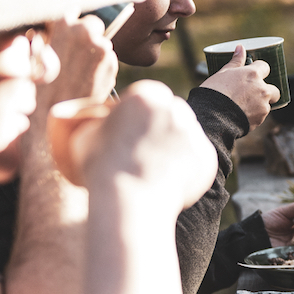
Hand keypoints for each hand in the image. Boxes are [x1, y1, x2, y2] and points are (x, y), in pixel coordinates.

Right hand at [35, 16, 118, 113]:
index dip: (70, 21)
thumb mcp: (34, 52)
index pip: (72, 9)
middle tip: (76, 51)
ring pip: (101, 43)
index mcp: (63, 23)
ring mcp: (101, 47)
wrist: (53, 112)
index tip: (68, 29)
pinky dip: (100, 65)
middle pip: (93, 23)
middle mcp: (85, 31)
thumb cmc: (38, 83)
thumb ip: (47, 34)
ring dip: (93, 51)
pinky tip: (87, 79)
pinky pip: (107, 59)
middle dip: (86, 34)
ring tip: (79, 70)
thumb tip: (50, 28)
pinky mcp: (112, 63)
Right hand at [87, 80, 216, 207]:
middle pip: (168, 115)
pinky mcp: (207, 156)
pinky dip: (185, 172)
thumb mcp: (86, 136)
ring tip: (152, 173)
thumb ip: (99, 124)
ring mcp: (194, 132)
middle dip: (159, 130)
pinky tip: (166, 183)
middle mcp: (175, 107)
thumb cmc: (102, 167)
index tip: (130, 135)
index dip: (136, 118)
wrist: (130, 199)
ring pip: (183, 139)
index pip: (144, 100)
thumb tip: (101, 123)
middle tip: (144, 154)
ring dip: (172, 151)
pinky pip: (195, 162)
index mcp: (146, 94)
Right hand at [199, 46, 280, 125]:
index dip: (259, 70)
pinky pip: (260, 116)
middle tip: (252, 93)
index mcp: (253, 74)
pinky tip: (240, 115)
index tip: (253, 73)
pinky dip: (253, 116)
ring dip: (259, 105)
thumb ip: (235, 62)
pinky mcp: (260, 120)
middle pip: (274, 90)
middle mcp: (262, 90)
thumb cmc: (214, 93)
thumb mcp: (222, 73)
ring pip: (267, 104)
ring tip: (241, 106)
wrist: (211, 118)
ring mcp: (263, 106)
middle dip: (267, 91)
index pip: (265, 67)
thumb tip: (240, 48)